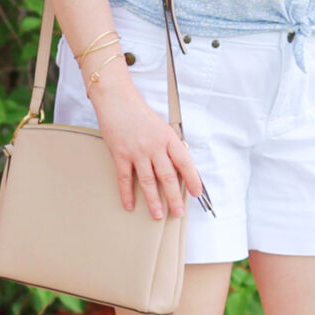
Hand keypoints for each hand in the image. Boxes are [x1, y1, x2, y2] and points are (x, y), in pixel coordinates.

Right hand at [88, 76, 202, 220]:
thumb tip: (179, 167)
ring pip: (148, 181)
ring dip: (154, 200)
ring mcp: (137, 151)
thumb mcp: (162, 127)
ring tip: (158, 214)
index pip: (185, 162)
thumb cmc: (140, 114)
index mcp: (168, 138)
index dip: (193, 179)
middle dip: (174, 197)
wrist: (117, 100)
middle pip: (168, 176)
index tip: (197, 193)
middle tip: (178, 212)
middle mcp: (154, 146)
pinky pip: (125, 178)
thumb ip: (169, 146)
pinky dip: (127, 193)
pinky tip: (129, 205)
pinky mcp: (120, 154)